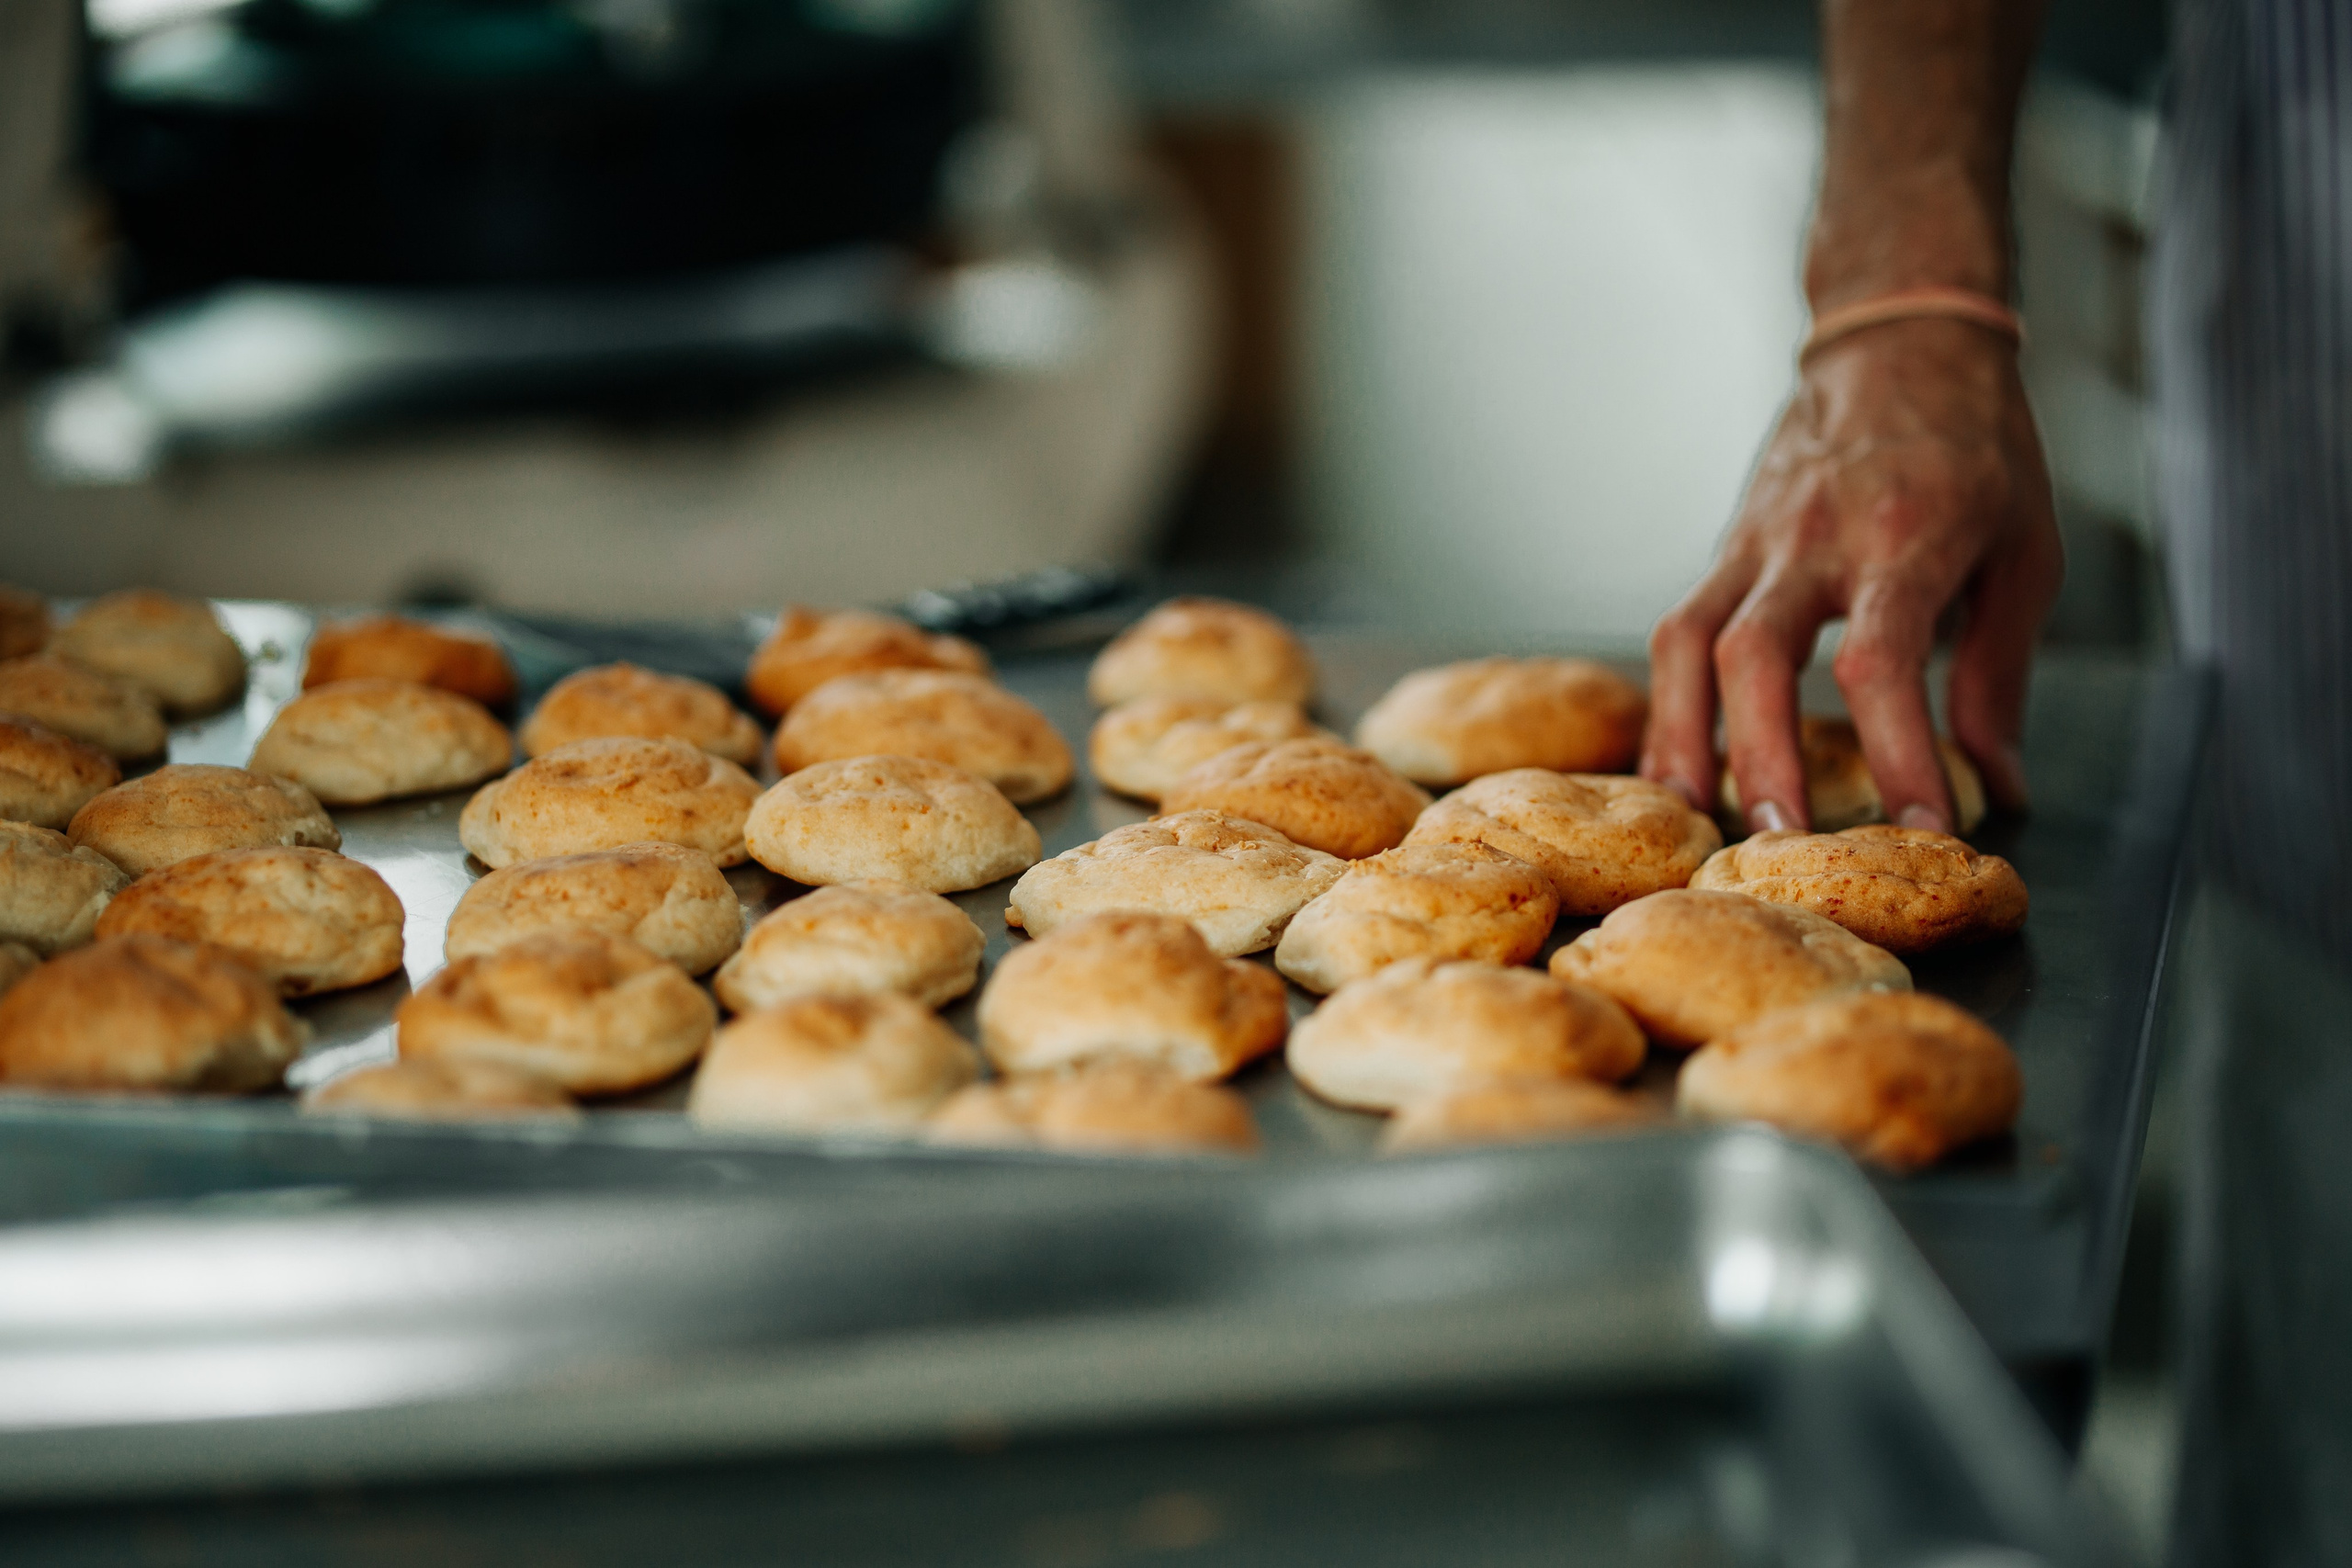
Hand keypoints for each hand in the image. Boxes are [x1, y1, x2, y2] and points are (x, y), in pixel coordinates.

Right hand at [1641, 319, 2061, 831]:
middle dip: (1761, 755)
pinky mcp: (1726, 548)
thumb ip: (1998, 675)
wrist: (1899, 343)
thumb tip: (1993, 784)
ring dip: (1682, 734)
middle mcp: (1815, 537)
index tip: (1922, 826)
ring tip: (1692, 813)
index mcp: (1906, 535)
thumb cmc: (1976, 448)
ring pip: (1685, 639)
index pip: (1883, 659)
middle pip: (1755, 654)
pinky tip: (1674, 765)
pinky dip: (1669, 705)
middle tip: (1780, 838)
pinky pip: (1676, 631)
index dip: (1898, 751)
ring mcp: (1756, 540)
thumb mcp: (2024, 554)